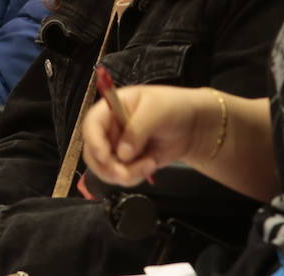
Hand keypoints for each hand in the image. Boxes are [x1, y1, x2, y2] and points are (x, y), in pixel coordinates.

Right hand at [82, 84, 215, 186]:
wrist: (191, 126)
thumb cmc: (173, 107)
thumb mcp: (156, 111)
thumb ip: (137, 129)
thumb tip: (122, 154)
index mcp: (111, 108)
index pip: (91, 125)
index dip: (94, 143)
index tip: (106, 157)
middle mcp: (110, 128)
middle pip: (93, 153)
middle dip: (109, 167)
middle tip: (126, 173)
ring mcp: (117, 147)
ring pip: (105, 169)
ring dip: (125, 174)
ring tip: (149, 164)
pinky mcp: (127, 163)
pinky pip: (121, 177)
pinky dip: (133, 177)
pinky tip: (150, 165)